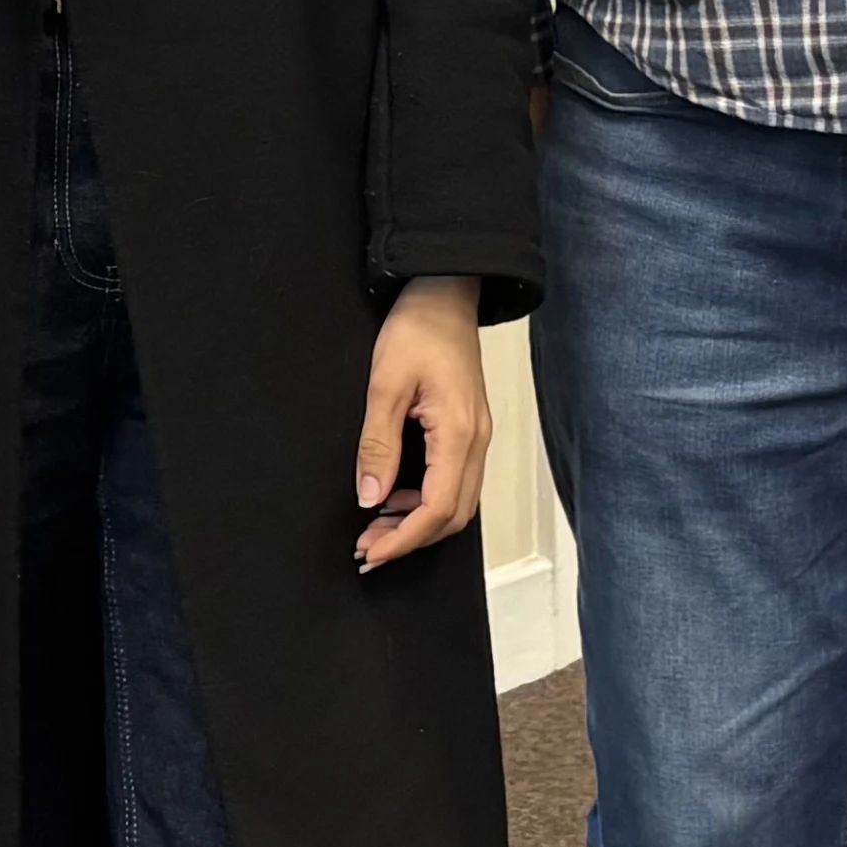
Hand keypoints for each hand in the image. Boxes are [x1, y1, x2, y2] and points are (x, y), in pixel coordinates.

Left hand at [355, 277, 488, 572]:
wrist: (445, 294)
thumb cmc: (418, 329)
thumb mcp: (385, 384)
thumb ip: (378, 443)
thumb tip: (370, 496)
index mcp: (458, 434)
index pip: (437, 508)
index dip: (404, 539)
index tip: (371, 553)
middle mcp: (477, 442)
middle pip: (453, 516)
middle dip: (411, 540)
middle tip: (368, 549)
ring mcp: (478, 437)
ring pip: (458, 503)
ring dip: (419, 523)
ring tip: (376, 528)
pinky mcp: (470, 430)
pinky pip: (456, 482)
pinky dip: (427, 501)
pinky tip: (396, 498)